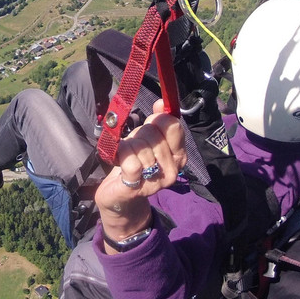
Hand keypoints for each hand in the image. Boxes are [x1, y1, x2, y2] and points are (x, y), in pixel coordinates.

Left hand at [95, 102, 185, 238]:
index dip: (157, 120)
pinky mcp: (136, 188)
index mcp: (179, 156)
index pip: (173, 126)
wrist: (120, 195)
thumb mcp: (147, 140)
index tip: (148, 125)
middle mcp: (172, 170)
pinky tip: (119, 160)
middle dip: (139, 135)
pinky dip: (122, 155)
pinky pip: (131, 162)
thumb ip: (157, 122)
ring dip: (128, 146)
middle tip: (134, 147)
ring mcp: (155, 182)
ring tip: (127, 156)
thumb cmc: (135, 163)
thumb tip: (162, 103)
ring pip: (141, 148)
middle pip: (153, 134)